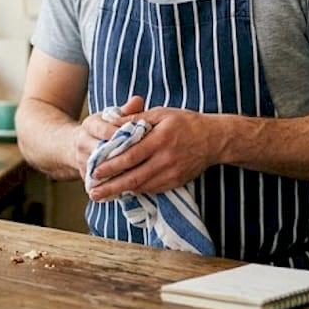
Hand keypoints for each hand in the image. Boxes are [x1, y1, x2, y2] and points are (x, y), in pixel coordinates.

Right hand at [72, 95, 145, 178]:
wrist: (72, 145)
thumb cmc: (101, 129)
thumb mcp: (110, 116)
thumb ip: (126, 111)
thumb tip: (138, 100)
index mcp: (89, 125)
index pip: (106, 130)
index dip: (123, 135)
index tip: (142, 139)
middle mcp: (82, 142)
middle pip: (104, 151)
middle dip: (124, 156)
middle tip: (146, 160)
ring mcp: (82, 160)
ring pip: (104, 170)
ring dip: (121, 173)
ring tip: (141, 174)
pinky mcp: (85, 176)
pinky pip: (102, 183)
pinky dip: (116, 185)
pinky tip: (132, 187)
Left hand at [86, 105, 219, 201]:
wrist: (214, 140)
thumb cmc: (185, 123)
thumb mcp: (161, 113)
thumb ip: (136, 119)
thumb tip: (112, 122)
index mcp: (160, 140)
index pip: (130, 156)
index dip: (111, 166)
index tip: (95, 171)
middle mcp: (165, 159)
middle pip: (133, 177)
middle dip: (111, 186)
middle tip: (93, 192)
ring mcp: (171, 173)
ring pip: (142, 186)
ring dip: (121, 192)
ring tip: (103, 194)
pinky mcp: (176, 182)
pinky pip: (152, 189)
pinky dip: (136, 191)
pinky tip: (123, 192)